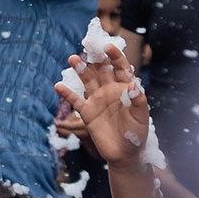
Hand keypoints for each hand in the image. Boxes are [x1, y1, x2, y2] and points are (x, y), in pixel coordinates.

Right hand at [53, 43, 148, 168]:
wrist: (125, 154)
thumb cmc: (137, 135)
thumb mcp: (141, 118)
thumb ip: (138, 101)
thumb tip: (134, 84)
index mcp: (125, 89)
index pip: (120, 67)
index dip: (115, 56)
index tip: (108, 46)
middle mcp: (109, 90)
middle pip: (101, 69)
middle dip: (94, 56)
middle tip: (87, 43)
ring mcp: (97, 100)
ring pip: (87, 80)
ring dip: (80, 69)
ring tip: (73, 58)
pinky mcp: (87, 113)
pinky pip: (75, 100)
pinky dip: (67, 93)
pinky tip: (58, 85)